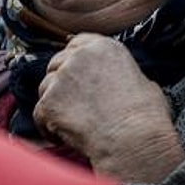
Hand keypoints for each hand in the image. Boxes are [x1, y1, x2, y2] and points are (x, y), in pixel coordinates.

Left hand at [34, 34, 184, 182]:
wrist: (133, 141)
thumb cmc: (144, 118)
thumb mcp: (145, 83)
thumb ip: (125, 75)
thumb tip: (125, 82)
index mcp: (104, 47)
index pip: (76, 43)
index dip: (73, 61)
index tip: (75, 76)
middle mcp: (80, 56)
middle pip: (57, 64)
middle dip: (61, 84)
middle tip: (73, 105)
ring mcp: (62, 78)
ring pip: (45, 88)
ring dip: (54, 105)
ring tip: (71, 124)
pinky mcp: (49, 102)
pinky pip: (39, 114)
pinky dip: (48, 127)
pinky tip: (64, 137)